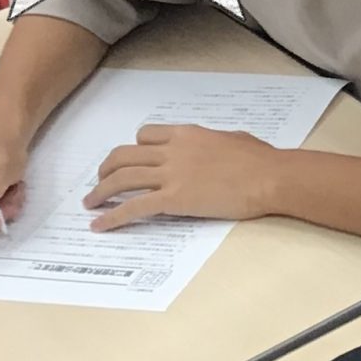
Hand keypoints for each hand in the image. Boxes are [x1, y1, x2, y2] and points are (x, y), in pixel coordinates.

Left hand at [86, 125, 279, 228]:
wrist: (269, 177)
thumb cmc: (261, 159)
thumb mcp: (234, 140)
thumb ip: (215, 142)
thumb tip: (216, 148)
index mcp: (187, 134)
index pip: (146, 136)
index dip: (133, 149)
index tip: (130, 161)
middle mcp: (172, 151)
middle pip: (124, 156)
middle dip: (106, 169)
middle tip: (100, 181)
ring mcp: (171, 174)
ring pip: (121, 179)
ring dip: (100, 191)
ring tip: (90, 203)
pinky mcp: (173, 199)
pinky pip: (133, 207)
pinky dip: (112, 216)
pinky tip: (100, 225)